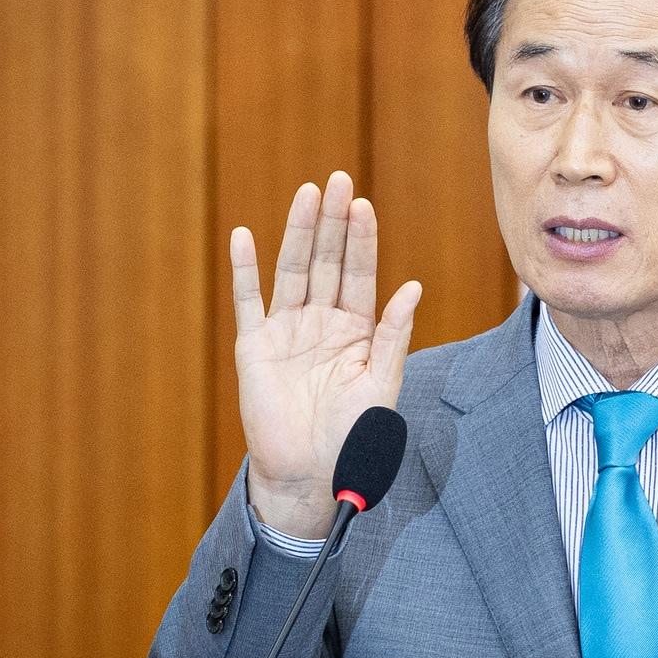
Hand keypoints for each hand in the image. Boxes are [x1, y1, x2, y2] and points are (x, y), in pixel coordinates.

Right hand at [231, 171, 421, 537]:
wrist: (311, 476)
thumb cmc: (353, 437)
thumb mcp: (382, 384)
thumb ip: (394, 336)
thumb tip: (413, 288)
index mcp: (357, 329)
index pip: (360, 273)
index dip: (362, 240)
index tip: (365, 205)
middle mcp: (322, 322)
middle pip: (326, 261)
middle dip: (333, 222)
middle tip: (338, 180)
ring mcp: (287, 331)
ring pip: (292, 271)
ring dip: (298, 231)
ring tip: (306, 193)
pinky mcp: (254, 347)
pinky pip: (248, 302)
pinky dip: (245, 270)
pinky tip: (244, 236)